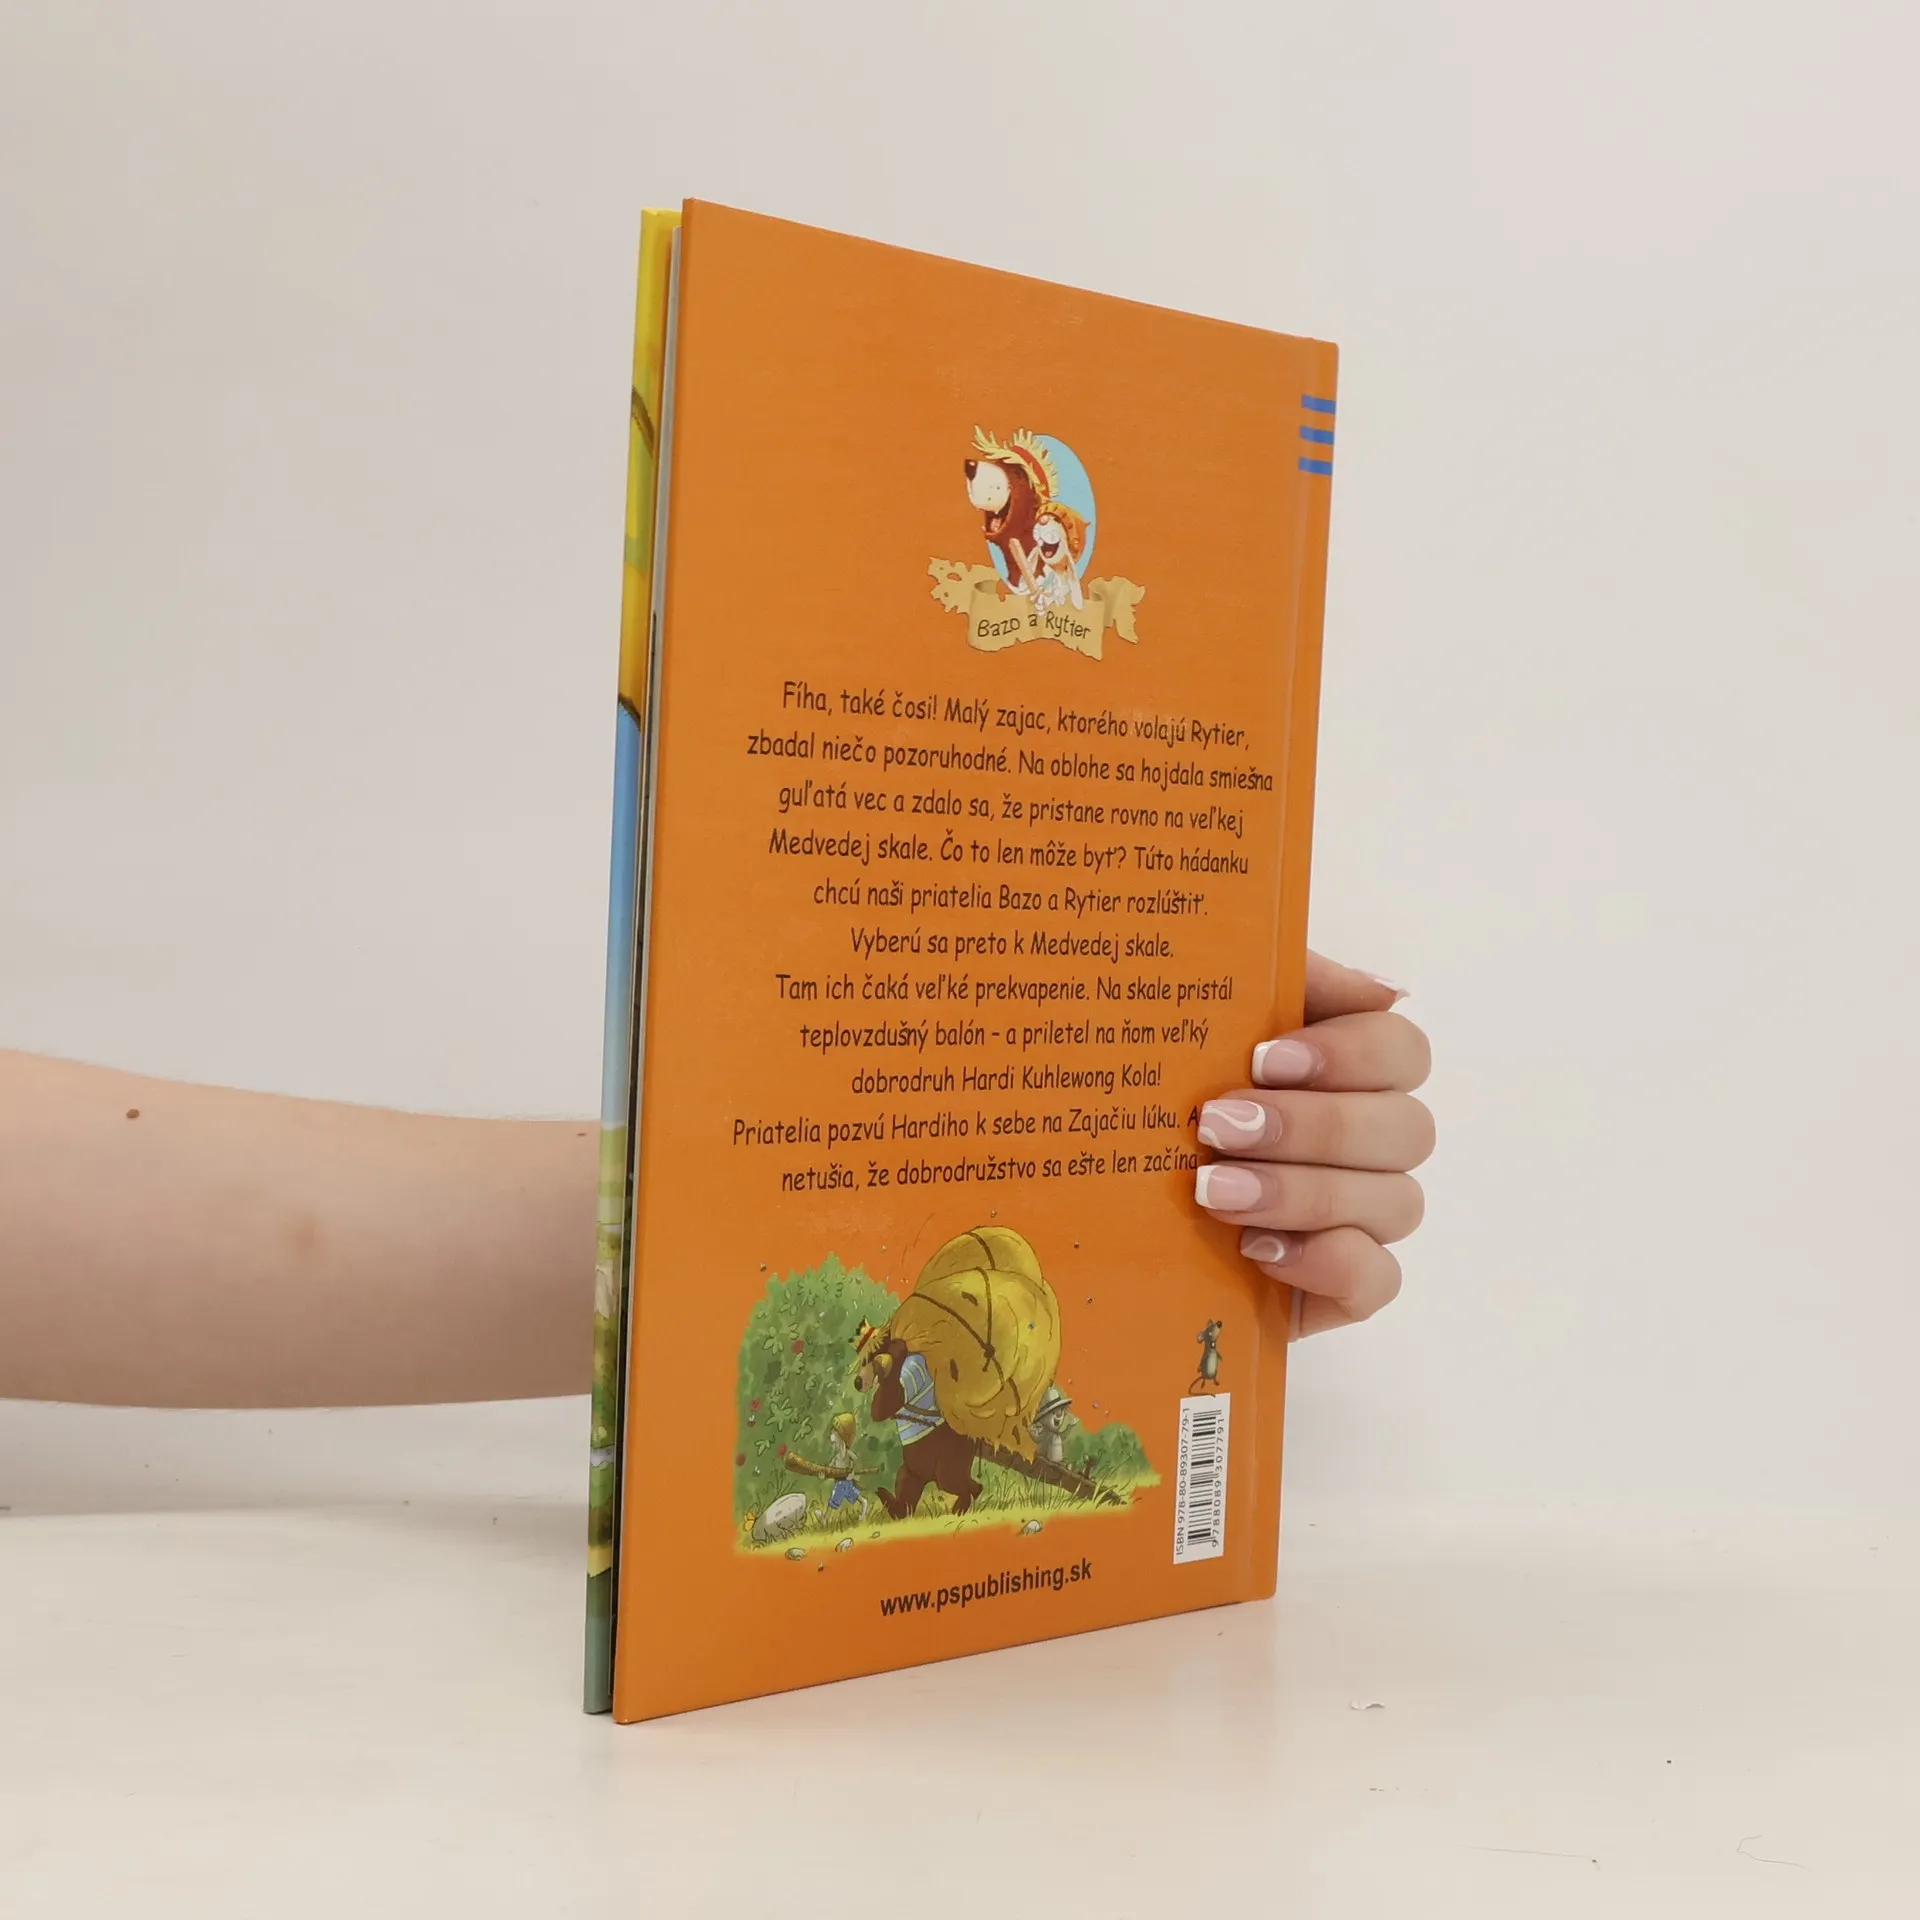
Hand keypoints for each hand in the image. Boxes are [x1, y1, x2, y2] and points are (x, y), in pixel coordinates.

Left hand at [1192, 953, 1432, 1336]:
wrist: (1094, 1207)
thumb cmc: (1157, 1099)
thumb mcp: (1195, 1024)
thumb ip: (1272, 981)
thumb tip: (1379, 987)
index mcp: (1346, 1072)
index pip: (1403, 1051)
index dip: (1351, 1053)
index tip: (1261, 1059)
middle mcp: (1370, 1144)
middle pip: (1406, 1128)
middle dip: (1312, 1127)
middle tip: (1218, 1126)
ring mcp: (1363, 1219)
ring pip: (1396, 1202)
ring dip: (1302, 1192)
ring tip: (1212, 1192)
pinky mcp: (1342, 1289)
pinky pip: (1378, 1279)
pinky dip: (1326, 1261)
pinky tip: (1256, 1249)